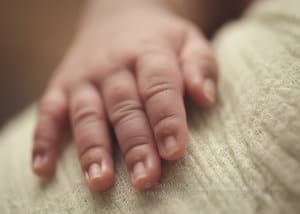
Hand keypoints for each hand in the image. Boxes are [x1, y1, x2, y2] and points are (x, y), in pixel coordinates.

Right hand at [32, 4, 217, 190]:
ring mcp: (84, 77)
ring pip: (86, 114)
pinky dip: (43, 140)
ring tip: (100, 181)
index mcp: (148, 52)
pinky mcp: (61, 86)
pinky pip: (48, 113)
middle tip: (145, 178)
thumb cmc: (159, 39)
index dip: (167, 119)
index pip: (158, 87)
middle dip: (134, 144)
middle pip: (124, 108)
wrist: (119, 17)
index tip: (174, 150)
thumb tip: (204, 96)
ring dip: (92, 148)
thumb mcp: (188, 40)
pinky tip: (44, 169)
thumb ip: (199, 65)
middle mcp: (113, 66)